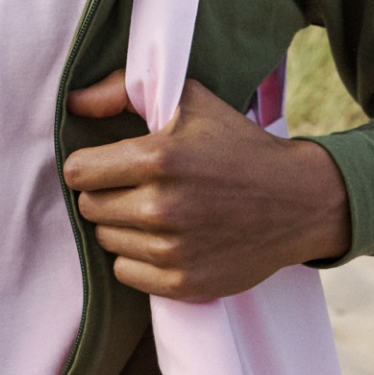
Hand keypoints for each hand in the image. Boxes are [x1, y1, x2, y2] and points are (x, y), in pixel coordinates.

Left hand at [62, 72, 350, 300]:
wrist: (300, 200)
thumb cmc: (238, 145)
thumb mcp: (189, 101)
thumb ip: (123, 91)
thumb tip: (73, 102)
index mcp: (158, 158)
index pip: (77, 171)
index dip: (89, 165)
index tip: (110, 164)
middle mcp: (162, 207)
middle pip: (90, 206)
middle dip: (107, 194)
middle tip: (139, 186)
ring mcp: (173, 251)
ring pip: (106, 240)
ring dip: (123, 226)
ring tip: (158, 211)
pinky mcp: (184, 284)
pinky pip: (126, 273)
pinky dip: (138, 258)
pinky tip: (165, 239)